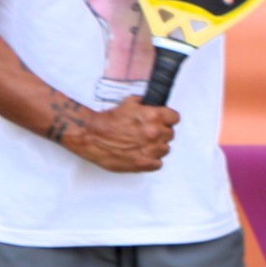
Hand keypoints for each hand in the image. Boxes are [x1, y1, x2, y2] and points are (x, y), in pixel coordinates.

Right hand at [61, 97, 177, 172]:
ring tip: (142, 144)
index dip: (167, 119)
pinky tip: (141, 155)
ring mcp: (150, 149)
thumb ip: (146, 104)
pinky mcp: (144, 163)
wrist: (90, 135)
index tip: (163, 121)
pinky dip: (151, 160)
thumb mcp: (129, 103)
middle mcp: (155, 133)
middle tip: (147, 133)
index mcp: (154, 116)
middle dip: (160, 133)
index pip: (175, 118)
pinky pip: (158, 164)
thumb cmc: (107, 120)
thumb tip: (153, 105)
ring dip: (156, 147)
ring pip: (165, 149)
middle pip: (170, 134)